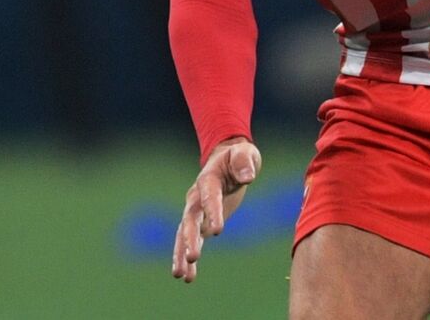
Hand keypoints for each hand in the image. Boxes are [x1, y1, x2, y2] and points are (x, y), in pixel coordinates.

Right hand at [172, 137, 261, 282]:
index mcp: (208, 179)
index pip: (209, 196)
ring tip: (181, 275)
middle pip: (190, 219)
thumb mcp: (245, 153)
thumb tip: (248, 177)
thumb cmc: (238, 157)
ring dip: (182, 253)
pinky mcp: (201, 222)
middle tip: (192, 257)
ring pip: (185, 234)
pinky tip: (188, 277)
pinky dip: (189, 258)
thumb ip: (244, 162)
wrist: (227, 160)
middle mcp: (197, 197)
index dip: (212, 212)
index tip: (217, 231)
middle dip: (189, 238)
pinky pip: (193, 240)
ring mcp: (196, 210)